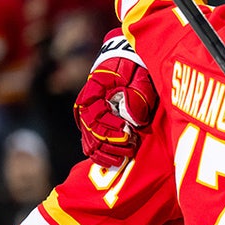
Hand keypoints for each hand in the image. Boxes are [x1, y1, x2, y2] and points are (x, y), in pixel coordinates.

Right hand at [73, 29, 154, 166]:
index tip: (128, 133)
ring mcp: (88, 118)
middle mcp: (86, 108)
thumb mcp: (138, 76)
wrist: (126, 62)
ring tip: (124, 157)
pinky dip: (101, 155)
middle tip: (130, 148)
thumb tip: (133, 120)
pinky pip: (92, 146)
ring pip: (90, 143)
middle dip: (111, 144)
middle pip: (92, 134)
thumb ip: (137, 95)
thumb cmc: (133, 69)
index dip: (109, 129)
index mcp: (92, 94)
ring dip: (106, 153)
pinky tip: (114, 162)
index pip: (95, 118)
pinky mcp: (94, 127)